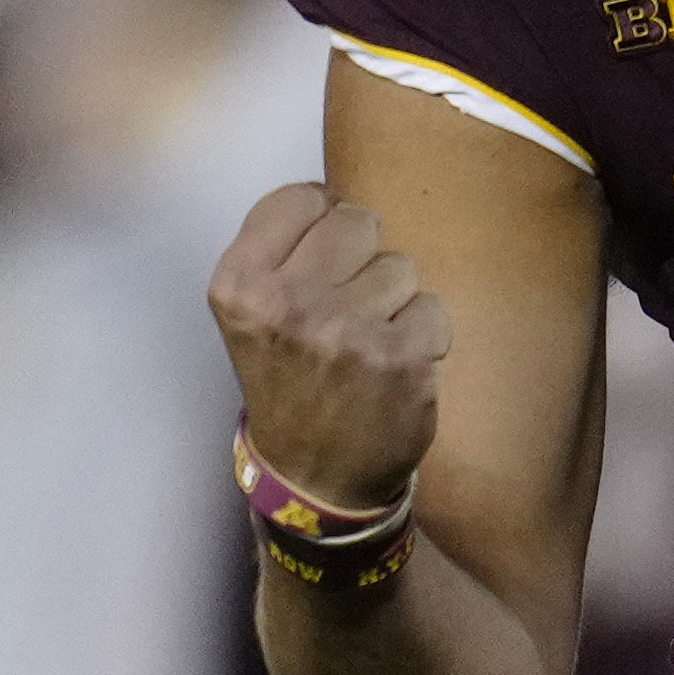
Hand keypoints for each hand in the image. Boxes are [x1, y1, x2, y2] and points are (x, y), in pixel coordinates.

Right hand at [211, 180, 447, 514]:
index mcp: (240, 285)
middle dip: (362, 258)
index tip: (319, 262)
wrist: (315, 478)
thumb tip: (339, 196)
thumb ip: (283, 251)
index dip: (321, 224)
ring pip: (401, 266)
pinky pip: (433, 307)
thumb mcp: (252, 314)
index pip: (302, 198)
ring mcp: (346, 332)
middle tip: (346, 308)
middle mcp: (287, 304)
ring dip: (394, 301)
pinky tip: (394, 367)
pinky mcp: (401, 359)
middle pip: (358, 223)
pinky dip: (423, 336)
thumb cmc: (289, 382)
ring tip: (366, 344)